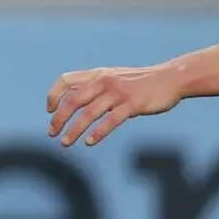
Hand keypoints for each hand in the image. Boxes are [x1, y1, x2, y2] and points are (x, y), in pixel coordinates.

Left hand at [47, 64, 183, 145]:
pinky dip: (98, 132)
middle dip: (59, 118)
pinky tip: (90, 142)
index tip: (49, 110)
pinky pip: (111, 120)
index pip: (66, 81)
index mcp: (97, 75)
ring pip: (89, 113)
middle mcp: (104, 82)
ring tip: (65, 143)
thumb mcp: (114, 79)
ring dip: (74, 130)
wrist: (169, 79)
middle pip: (73, 100)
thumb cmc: (139, 82)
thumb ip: (95, 88)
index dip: (54, 95)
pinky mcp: (132, 104)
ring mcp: (118, 93)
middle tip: (52, 133)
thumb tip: (74, 103)